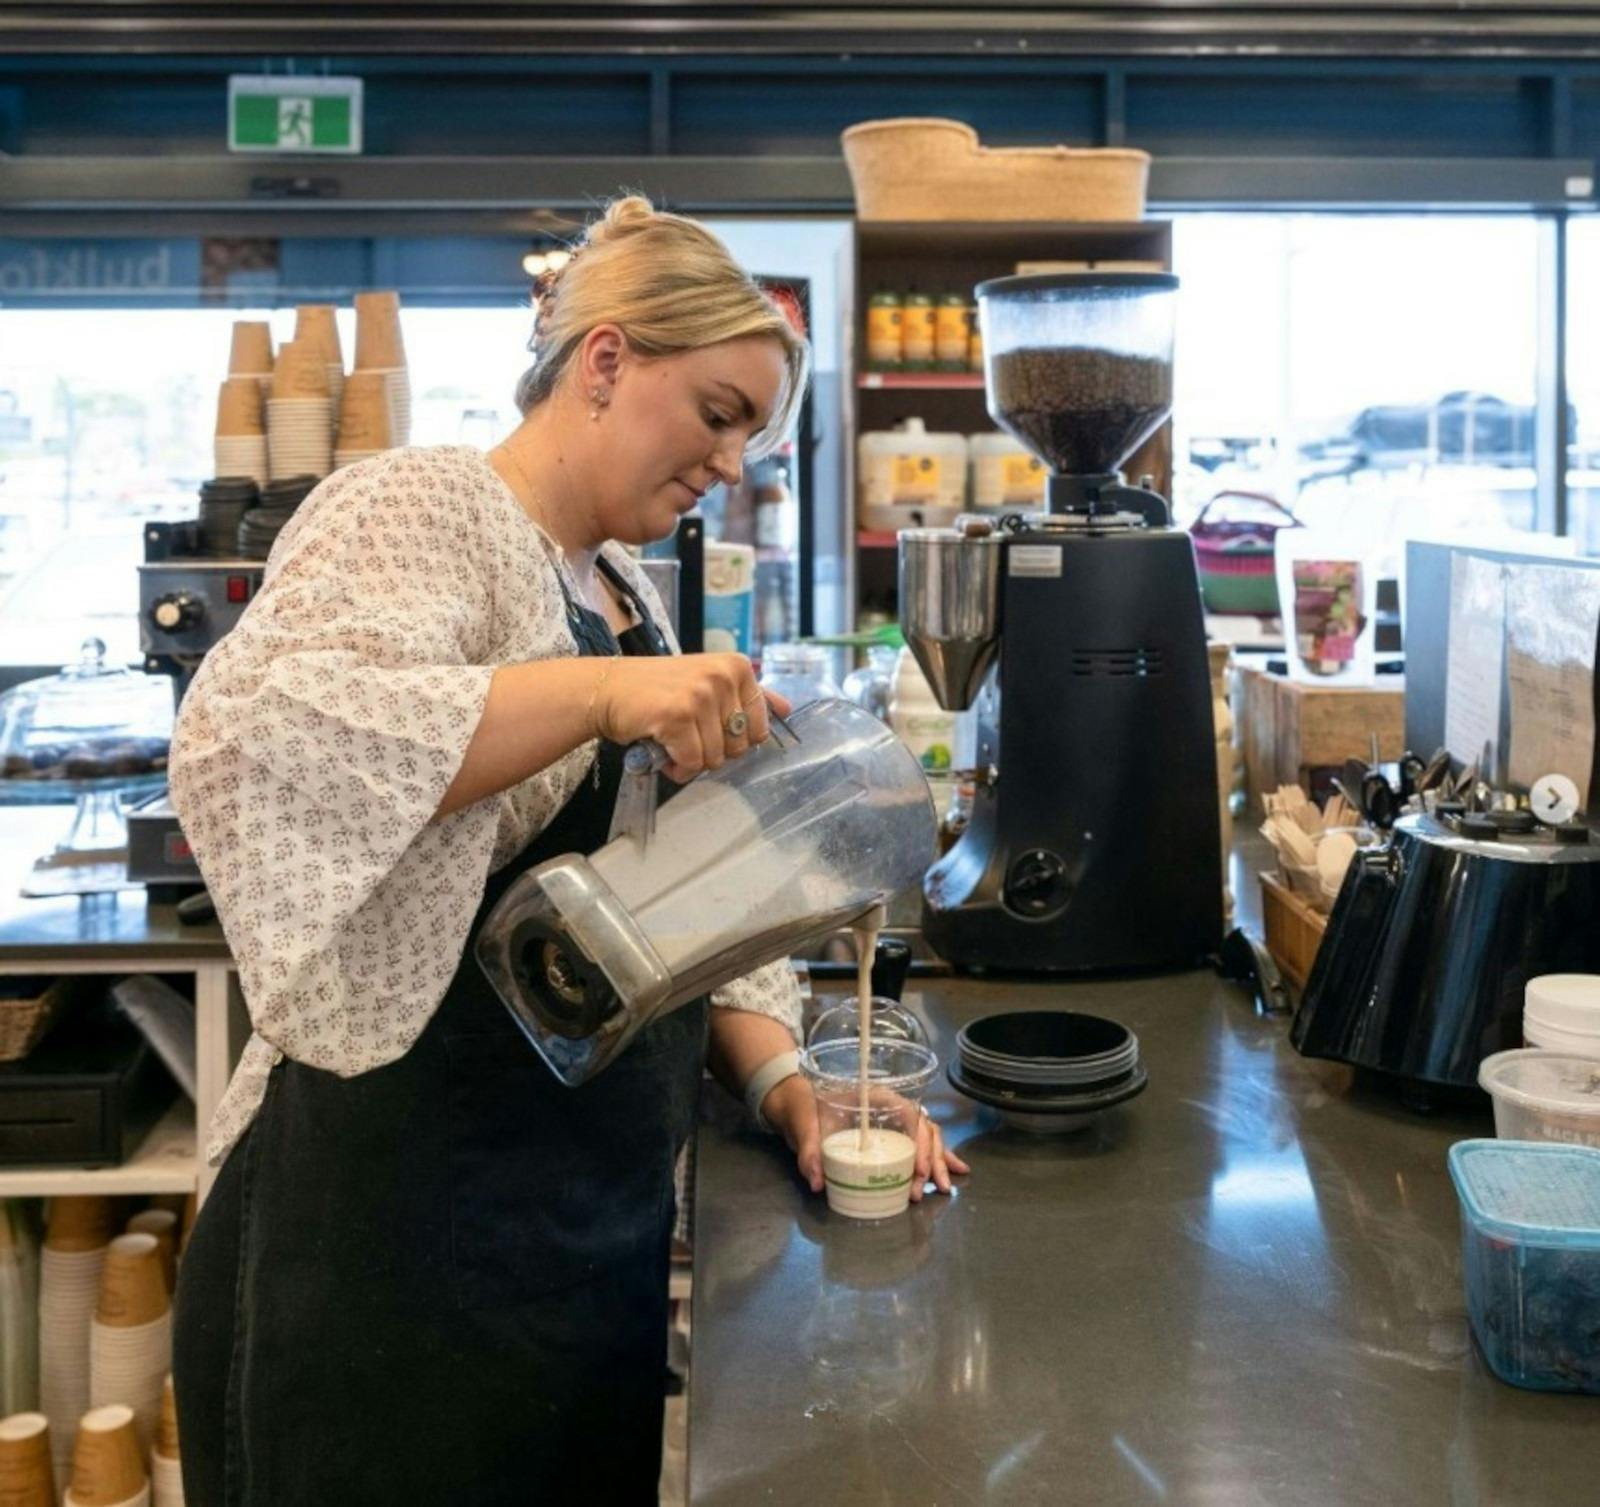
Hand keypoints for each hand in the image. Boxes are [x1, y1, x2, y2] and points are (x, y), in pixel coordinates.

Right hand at [595, 653, 791, 782]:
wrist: (606, 689)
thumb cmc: (657, 690)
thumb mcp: (708, 682)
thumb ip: (749, 696)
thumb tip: (787, 709)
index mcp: (737, 667)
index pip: (760, 728)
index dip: (733, 740)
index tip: (708, 728)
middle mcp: (723, 676)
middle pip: (739, 747)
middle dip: (712, 751)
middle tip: (686, 734)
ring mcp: (701, 694)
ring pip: (716, 758)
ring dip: (691, 761)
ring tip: (671, 741)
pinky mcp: (678, 715)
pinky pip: (693, 763)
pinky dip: (677, 767)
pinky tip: (662, 750)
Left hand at [761, 1075, 970, 1201]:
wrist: (797, 1106)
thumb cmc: (804, 1109)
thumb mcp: (804, 1126)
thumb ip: (809, 1152)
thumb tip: (817, 1182)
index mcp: (875, 1097)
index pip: (908, 1114)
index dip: (918, 1142)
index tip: (919, 1170)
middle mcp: (890, 1108)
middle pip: (923, 1129)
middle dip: (932, 1159)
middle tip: (929, 1188)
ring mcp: (892, 1122)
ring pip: (927, 1138)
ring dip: (938, 1162)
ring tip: (943, 1188)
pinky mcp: (890, 1136)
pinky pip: (920, 1146)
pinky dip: (937, 1159)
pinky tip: (952, 1174)